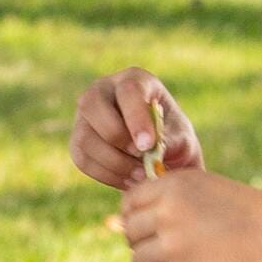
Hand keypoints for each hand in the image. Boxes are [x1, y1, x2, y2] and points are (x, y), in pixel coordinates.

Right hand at [70, 68, 201, 189]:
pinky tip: (128, 181)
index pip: (128, 90)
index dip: (135, 117)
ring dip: (113, 162)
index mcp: (135, 80)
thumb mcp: (182, 139)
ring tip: (140, 175)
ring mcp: (86, 116)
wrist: (160, 158)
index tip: (148, 145)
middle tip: (141, 159)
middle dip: (115, 136)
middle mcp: (103, 90)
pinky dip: (106, 175)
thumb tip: (156, 151)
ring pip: (85, 137)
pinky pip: (82, 159)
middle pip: (92, 104)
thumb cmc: (173, 140)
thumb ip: (173, 142)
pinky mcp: (78, 141)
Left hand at [115, 165, 261, 261]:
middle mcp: (166, 214)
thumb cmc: (245, 215)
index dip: (136, 216)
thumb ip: (168, 196)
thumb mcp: (206, 188)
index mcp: (173, 186)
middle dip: (144, 241)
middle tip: (170, 247)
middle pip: (129, 232)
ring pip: (138, 260)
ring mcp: (170, 247)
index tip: (151, 225)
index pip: (129, 202)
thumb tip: (123, 218)